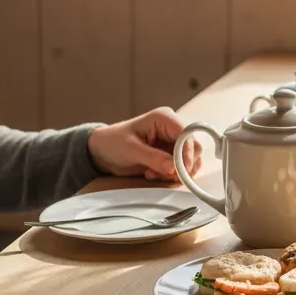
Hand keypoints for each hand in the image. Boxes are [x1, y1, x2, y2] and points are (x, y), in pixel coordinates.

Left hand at [87, 107, 201, 181]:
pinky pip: (181, 165)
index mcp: (164, 118)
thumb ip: (153, 158)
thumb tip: (174, 168)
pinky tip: (154, 174)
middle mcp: (172, 127)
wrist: (102, 151)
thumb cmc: (113, 143)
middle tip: (168, 176)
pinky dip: (171, 174)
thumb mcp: (131, 150)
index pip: (186, 135)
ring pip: (190, 158)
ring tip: (155, 174)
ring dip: (176, 171)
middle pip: (193, 147)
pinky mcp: (171, 152)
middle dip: (183, 165)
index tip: (179, 171)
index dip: (186, 153)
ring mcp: (172, 140)